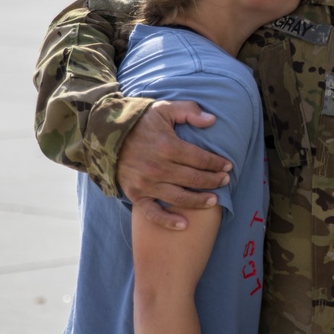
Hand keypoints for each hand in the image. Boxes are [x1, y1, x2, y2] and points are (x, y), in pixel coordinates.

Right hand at [118, 100, 232, 230]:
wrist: (105, 134)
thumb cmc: (139, 121)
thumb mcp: (164, 109)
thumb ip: (189, 111)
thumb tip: (212, 120)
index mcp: (167, 146)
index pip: (201, 159)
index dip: (217, 163)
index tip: (228, 166)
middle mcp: (158, 168)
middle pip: (194, 179)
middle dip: (213, 181)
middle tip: (225, 181)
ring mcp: (146, 183)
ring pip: (179, 197)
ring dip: (199, 201)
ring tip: (214, 201)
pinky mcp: (135, 194)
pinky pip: (153, 213)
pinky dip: (168, 221)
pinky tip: (184, 225)